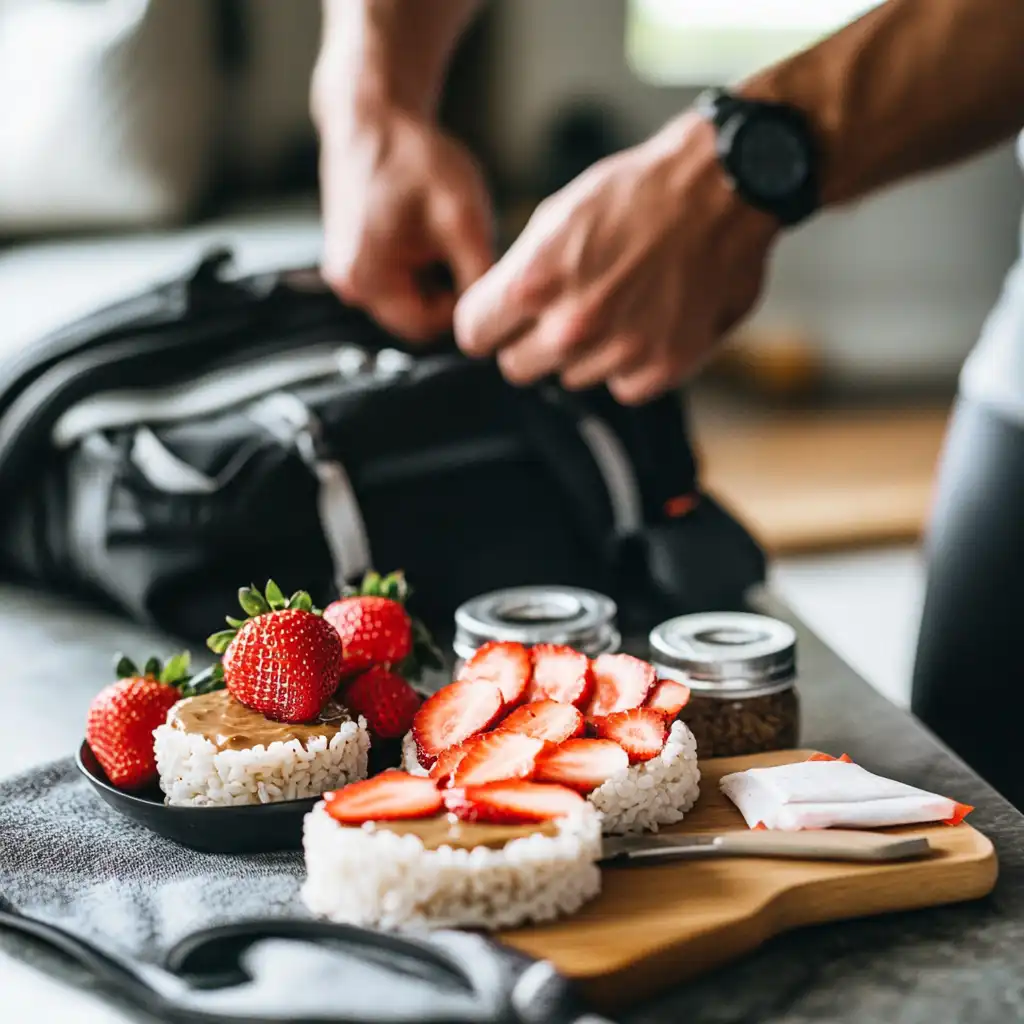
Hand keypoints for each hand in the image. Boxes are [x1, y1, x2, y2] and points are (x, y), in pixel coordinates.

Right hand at [316, 95, 493, 341]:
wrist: (373, 116)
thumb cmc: (412, 157)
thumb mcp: (462, 218)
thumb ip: (479, 274)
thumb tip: (495, 312)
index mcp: (367, 279)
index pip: (428, 328)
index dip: (461, 305)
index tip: (475, 267)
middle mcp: (349, 283)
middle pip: (416, 317)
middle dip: (446, 289)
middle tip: (460, 245)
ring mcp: (347, 272)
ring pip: (408, 299)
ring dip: (433, 275)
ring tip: (440, 231)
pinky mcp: (353, 259)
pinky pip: (396, 280)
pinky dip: (418, 263)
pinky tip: (424, 229)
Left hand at [454, 113, 779, 403]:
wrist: (726, 187)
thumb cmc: (639, 192)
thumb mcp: (557, 217)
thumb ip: (522, 276)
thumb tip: (500, 315)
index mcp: (533, 284)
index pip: (474, 336)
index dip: (488, 324)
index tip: (502, 319)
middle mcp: (572, 327)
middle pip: (518, 367)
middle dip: (533, 342)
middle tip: (566, 308)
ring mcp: (619, 352)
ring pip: (573, 377)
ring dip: (587, 352)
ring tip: (620, 302)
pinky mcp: (663, 367)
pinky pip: (623, 386)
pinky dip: (632, 364)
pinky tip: (650, 321)